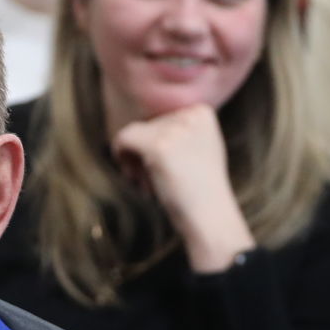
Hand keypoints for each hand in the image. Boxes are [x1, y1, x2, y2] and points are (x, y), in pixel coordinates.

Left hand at [110, 105, 256, 273]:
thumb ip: (181, 131)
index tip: (163, 164)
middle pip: (148, 125)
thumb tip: (146, 124)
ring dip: (135, 158)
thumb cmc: (201, 190)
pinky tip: (130, 174)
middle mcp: (190, 115)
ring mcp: (174, 130)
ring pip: (135, 132)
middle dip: (145, 152)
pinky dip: (120, 154)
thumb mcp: (201, 148)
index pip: (163, 118)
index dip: (158, 142)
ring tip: (148, 183)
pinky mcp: (158, 146)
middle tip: (152, 180)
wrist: (210, 216)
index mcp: (202, 112)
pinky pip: (123, 138)